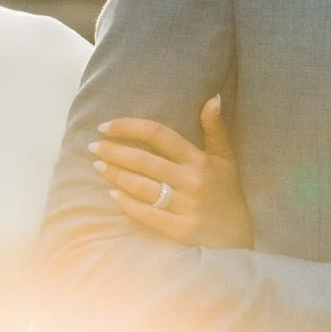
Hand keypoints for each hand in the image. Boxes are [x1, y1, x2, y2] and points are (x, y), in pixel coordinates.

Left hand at [94, 97, 252, 248]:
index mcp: (199, 159)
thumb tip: (213, 97)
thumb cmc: (226, 189)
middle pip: (144, 161)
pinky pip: (146, 214)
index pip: (159, 135)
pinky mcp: (178, 228)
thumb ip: (215, 127)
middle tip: (94, 147)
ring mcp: (185, 206)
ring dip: (116, 175)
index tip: (106, 126)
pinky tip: (112, 194)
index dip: (129, 127)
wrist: (236, 233)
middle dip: (114, 152)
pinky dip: (127, 203)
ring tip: (97, 166)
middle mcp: (191, 181)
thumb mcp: (225, 156)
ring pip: (141, 187)